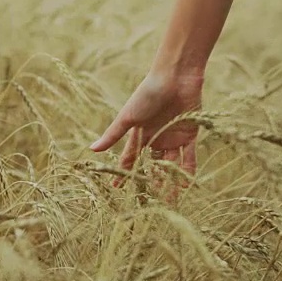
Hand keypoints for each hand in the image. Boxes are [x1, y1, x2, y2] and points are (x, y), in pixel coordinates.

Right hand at [90, 71, 202, 190]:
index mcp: (139, 133)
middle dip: (149, 183)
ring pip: (171, 165)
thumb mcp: (128, 117)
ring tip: (169, 202)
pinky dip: (187, 171)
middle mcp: (156, 138)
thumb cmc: (147, 94)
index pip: (129, 158)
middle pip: (152, 166)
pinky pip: (189, 157)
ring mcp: (173, 138)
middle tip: (148, 203)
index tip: (117, 189)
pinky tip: (185, 186)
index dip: (124, 173)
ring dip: (170, 182)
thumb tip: (92, 150)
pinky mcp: (190, 135)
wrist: (174, 77)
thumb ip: (113, 135)